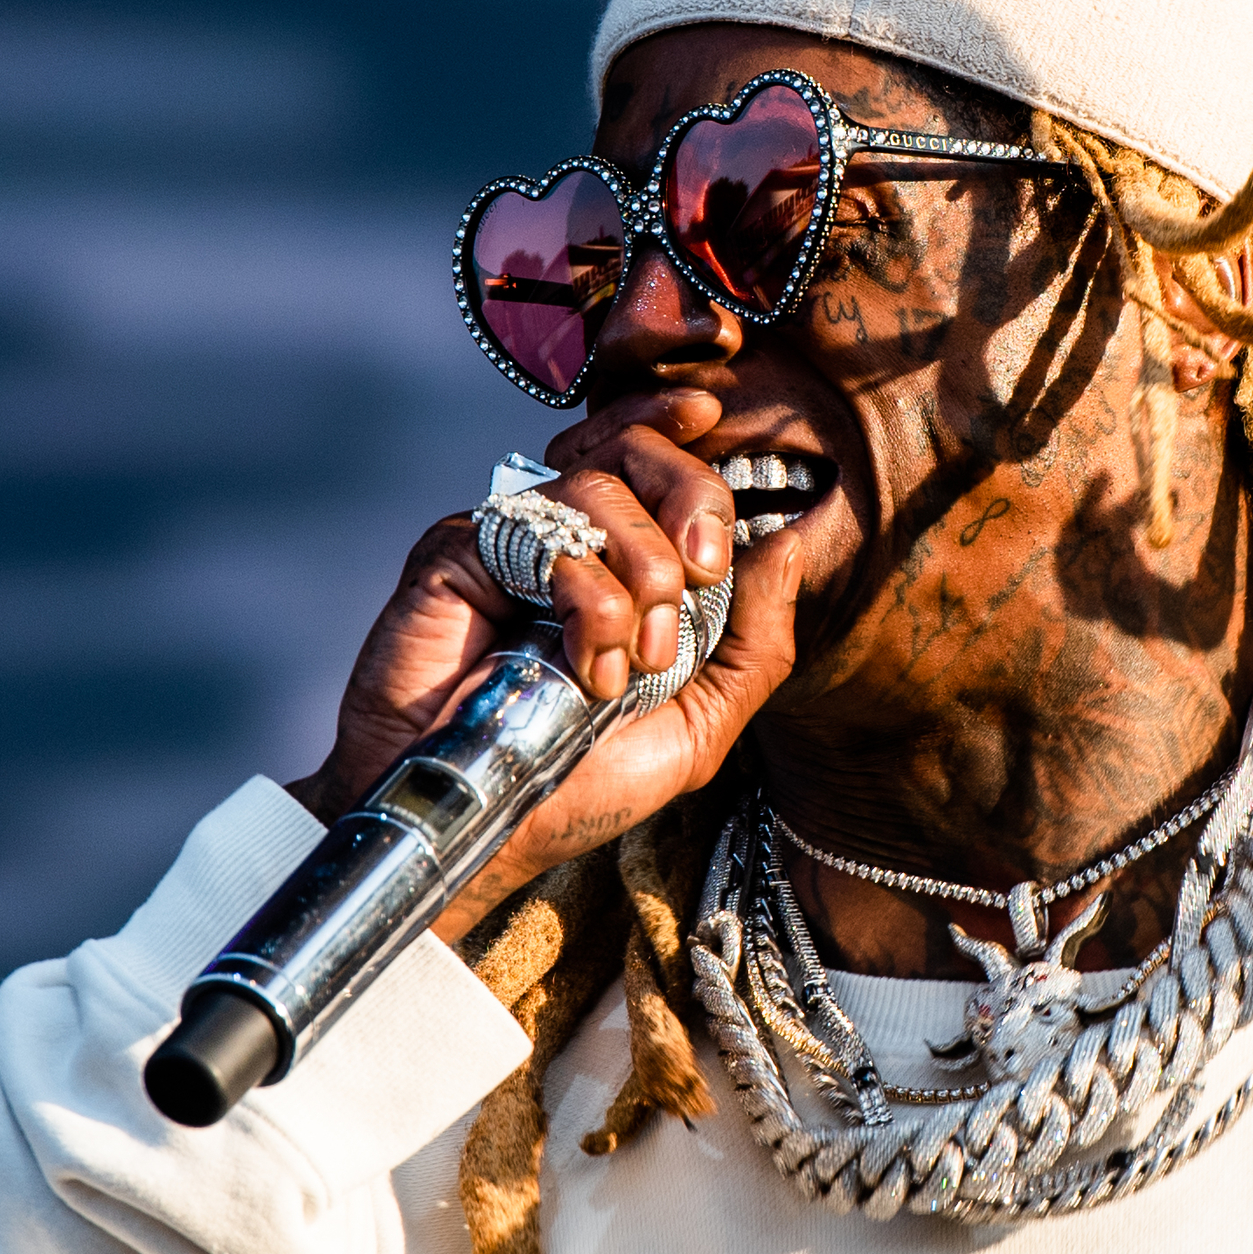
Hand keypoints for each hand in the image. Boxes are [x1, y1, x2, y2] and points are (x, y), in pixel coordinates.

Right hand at [282, 390, 803, 941]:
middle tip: (698, 579)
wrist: (482, 826)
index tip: (716, 427)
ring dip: (643, 574)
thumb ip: (754, 640)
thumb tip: (791, 540)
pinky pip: (548, 533)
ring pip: (600, 486)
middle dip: (692, 502)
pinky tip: (586, 667)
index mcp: (624, 565)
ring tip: (632, 660)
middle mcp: (569, 541)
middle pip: (638, 451)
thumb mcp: (699, 725)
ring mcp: (514, 542)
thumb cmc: (578, 783)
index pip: (663, 465)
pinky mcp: (461, 552)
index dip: (692, 443)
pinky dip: (590, 600)